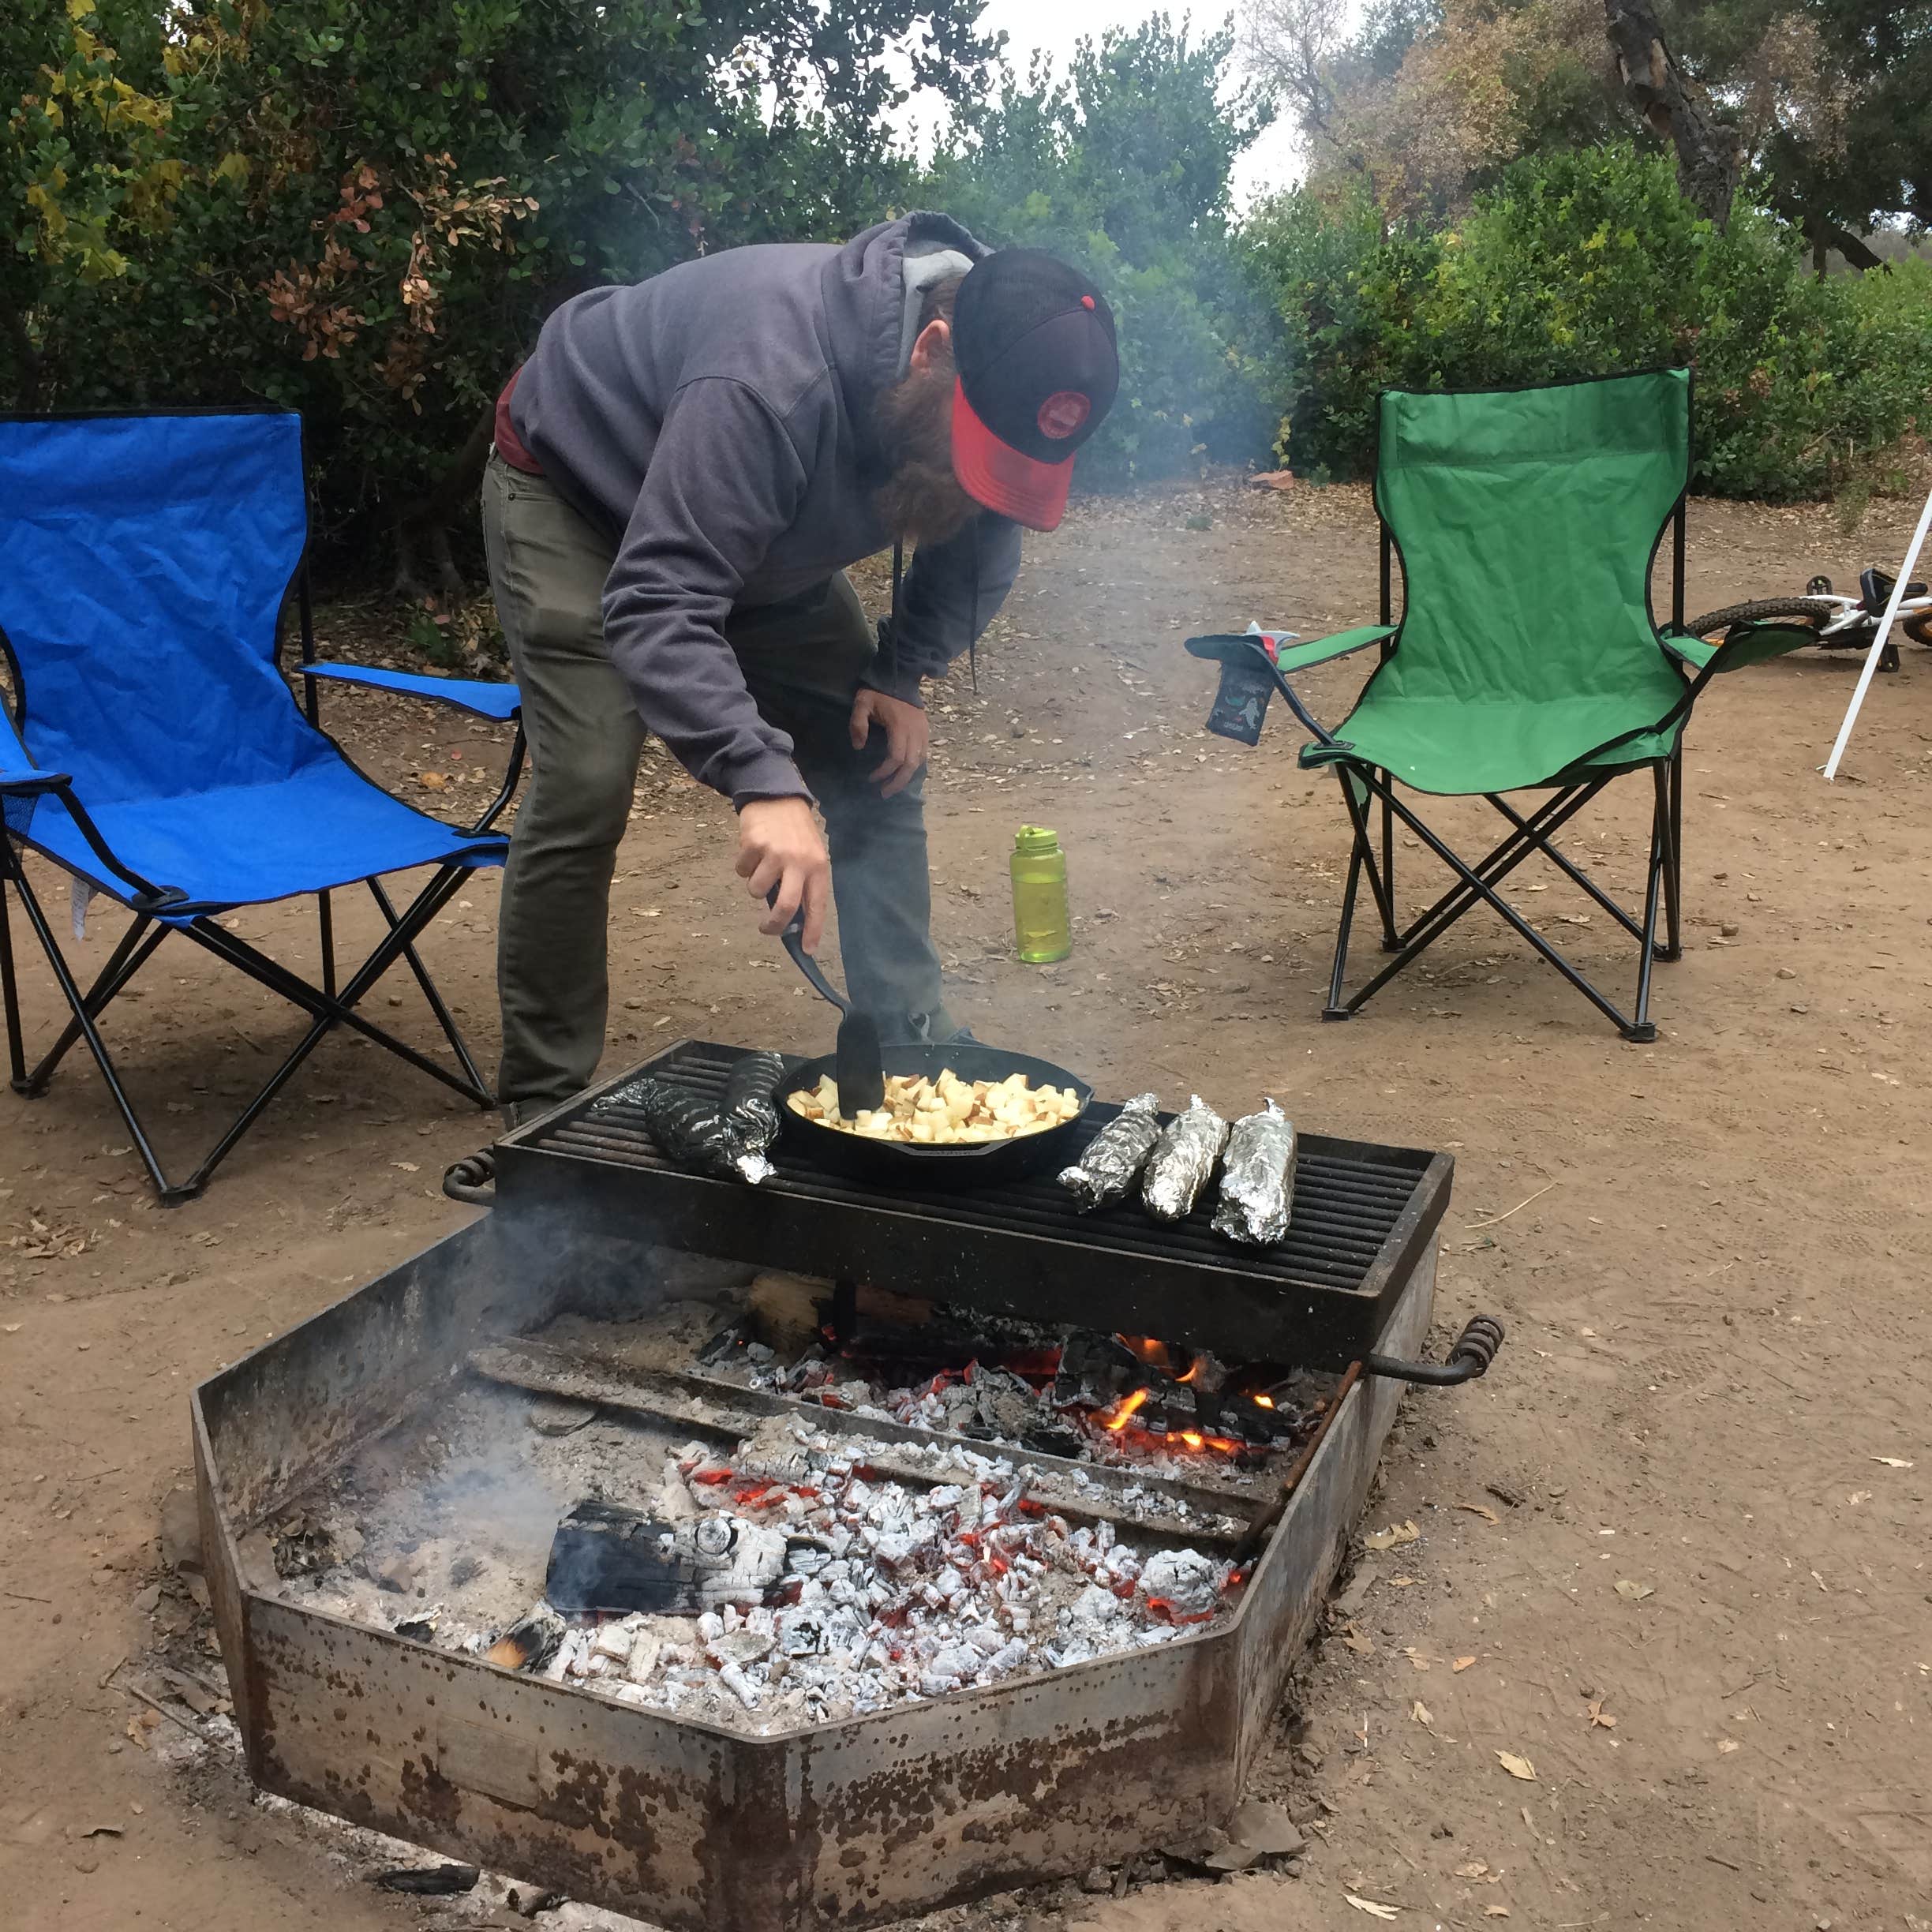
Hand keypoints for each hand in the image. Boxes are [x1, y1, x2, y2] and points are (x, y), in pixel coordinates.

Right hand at [736, 796, 830, 953]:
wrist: (776, 795)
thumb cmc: (796, 831)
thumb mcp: (809, 854)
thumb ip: (803, 882)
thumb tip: (790, 918)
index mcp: (818, 866)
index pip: (817, 905)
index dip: (812, 930)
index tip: (808, 950)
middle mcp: (798, 861)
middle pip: (786, 906)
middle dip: (774, 925)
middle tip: (766, 928)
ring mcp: (775, 853)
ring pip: (756, 890)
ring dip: (755, 885)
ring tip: (761, 867)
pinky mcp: (753, 845)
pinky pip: (741, 871)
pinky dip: (743, 866)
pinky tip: (752, 851)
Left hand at [849, 687, 928, 798]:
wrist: (899, 678)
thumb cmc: (878, 692)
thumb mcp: (861, 703)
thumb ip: (858, 724)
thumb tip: (858, 747)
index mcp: (899, 726)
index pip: (896, 757)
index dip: (884, 772)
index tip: (872, 778)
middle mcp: (915, 732)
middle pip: (911, 765)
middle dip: (898, 782)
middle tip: (884, 793)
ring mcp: (923, 732)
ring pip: (919, 762)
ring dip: (907, 778)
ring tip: (893, 787)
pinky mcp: (925, 732)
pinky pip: (923, 755)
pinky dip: (914, 767)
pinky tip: (903, 773)